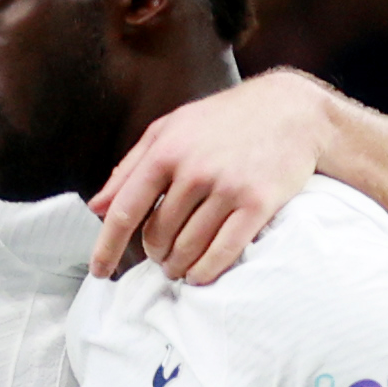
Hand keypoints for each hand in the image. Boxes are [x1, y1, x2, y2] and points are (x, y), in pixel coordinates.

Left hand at [88, 76, 326, 283]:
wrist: (289, 111)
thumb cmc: (223, 120)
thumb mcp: (169, 129)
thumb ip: (130, 167)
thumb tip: (97, 207)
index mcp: (166, 151)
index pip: (126, 210)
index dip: (108, 246)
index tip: (98, 271)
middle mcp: (194, 171)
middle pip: (158, 236)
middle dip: (154, 255)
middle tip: (161, 257)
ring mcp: (227, 188)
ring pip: (188, 248)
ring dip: (178, 267)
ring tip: (179, 267)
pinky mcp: (258, 203)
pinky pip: (223, 252)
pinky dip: (206, 272)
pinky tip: (199, 275)